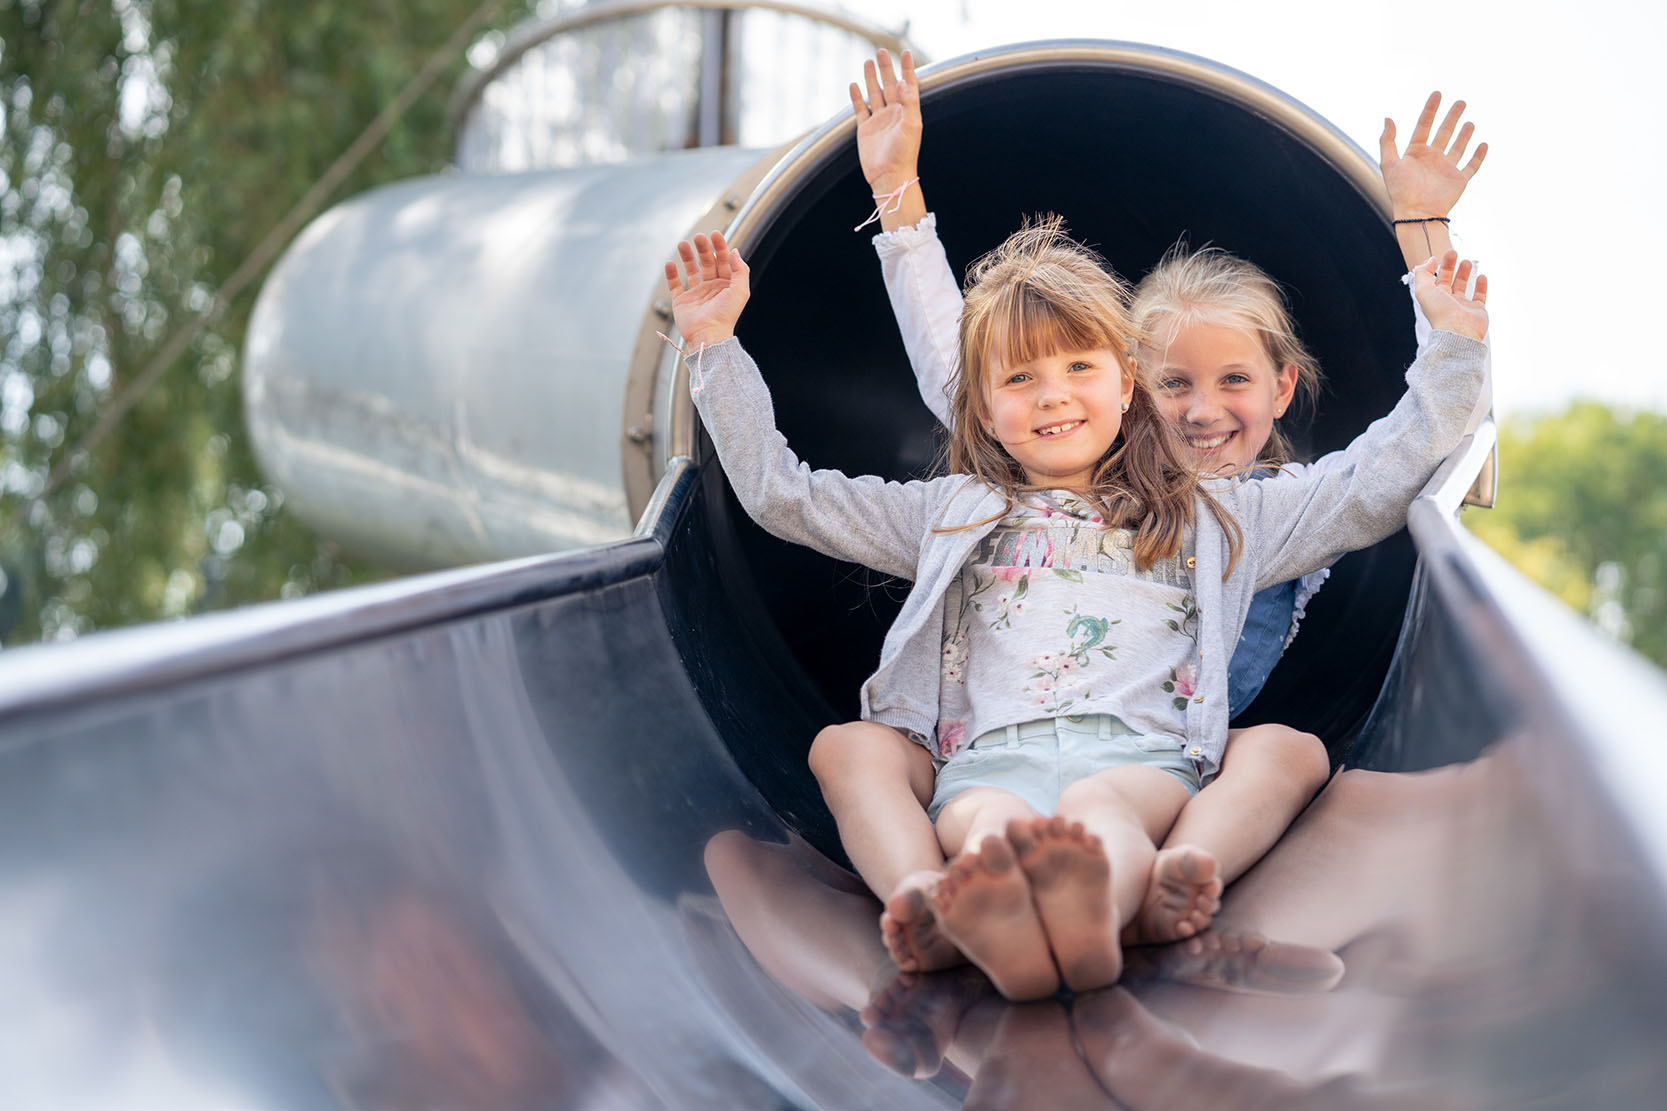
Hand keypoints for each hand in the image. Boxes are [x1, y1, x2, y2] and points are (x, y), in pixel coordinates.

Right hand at [665, 231, 749, 349]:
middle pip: (707, 262)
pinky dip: (671, 274)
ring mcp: (696, 294)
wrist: (708, 335)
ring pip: (691, 270)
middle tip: (698, 237)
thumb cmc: (726, 316)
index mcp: (726, 285)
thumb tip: (735, 251)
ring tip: (682, 244)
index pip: (723, 261)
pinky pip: (675, 285)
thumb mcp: (741, 291)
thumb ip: (741, 270)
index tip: (715, 234)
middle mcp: (712, 288)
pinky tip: (670, 264)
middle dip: (703, 248)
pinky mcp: (682, 302)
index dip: (720, 246)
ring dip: (687, 256)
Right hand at [851, 48, 921, 190]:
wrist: (889, 176)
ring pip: (874, 94)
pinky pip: (860, 109)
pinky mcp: (865, 129)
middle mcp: (893, 114)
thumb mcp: (912, 126)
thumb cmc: (904, 153)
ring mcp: (879, 120)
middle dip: (886, 68)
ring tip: (868, 62)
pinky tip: (854, 85)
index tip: (905, 52)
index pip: (908, 84)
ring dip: (871, 78)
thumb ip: (909, 102)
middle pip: (889, 85)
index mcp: (907, 111)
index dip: (906, 69)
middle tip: (881, 51)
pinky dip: (857, 97)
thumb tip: (903, 82)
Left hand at [1379, 92, 1487, 219]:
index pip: (1424, 126)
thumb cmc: (1400, 191)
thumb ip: (1387, 141)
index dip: (1430, 110)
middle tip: (1460, 102)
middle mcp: (1432, 159)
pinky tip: (1483, 144)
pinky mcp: (1459, 180)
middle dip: (1452, 117)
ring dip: (1464, 134)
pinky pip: (1471, 166)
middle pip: (1444, 132)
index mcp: (1415, 153)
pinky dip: (1478, 156)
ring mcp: (1446, 169)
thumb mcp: (1389, 163)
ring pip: (1458, 147)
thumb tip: (1388, 118)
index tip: (1437, 93)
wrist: (1416, 214)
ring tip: (1469, 122)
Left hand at [1412, 250, 1487, 340]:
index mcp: (1434, 298)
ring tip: (1466, 262)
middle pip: (1448, 280)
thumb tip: (1430, 261)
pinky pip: (1480, 296)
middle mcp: (1447, 302)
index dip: (1436, 267)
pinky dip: (1481, 285)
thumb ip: (1423, 273)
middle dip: (1450, 266)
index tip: (1441, 255)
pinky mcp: (1477, 310)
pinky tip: (1481, 276)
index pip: (1434, 279)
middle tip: (1454, 253)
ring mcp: (1462, 306)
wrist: (1458, 331)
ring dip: (1464, 273)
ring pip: (1463, 286)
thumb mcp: (1423, 290)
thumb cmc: (1440, 313)